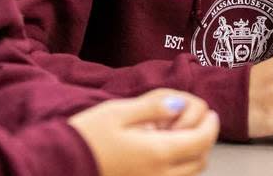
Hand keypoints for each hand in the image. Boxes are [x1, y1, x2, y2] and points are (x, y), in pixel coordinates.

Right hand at [69, 89, 218, 175]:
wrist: (61, 164)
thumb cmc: (86, 136)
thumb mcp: (119, 111)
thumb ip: (153, 107)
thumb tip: (180, 103)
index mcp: (158, 153)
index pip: (200, 140)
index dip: (211, 125)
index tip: (211, 113)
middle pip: (200, 159)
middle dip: (204, 139)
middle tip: (196, 121)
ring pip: (189, 173)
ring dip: (192, 153)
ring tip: (177, 134)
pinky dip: (178, 166)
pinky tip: (161, 151)